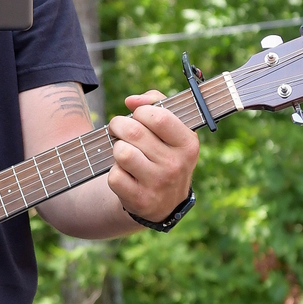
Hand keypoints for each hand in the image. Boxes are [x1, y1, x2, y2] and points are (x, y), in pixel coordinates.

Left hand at [106, 90, 200, 222]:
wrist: (166, 203)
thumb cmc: (165, 155)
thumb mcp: (173, 131)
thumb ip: (156, 104)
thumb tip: (131, 101)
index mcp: (188, 144)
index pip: (158, 116)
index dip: (141, 112)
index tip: (138, 116)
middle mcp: (175, 164)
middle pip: (133, 132)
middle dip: (119, 125)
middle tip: (119, 129)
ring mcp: (158, 184)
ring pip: (122, 152)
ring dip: (117, 148)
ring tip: (124, 151)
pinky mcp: (140, 199)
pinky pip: (115, 176)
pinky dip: (115, 172)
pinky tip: (125, 174)